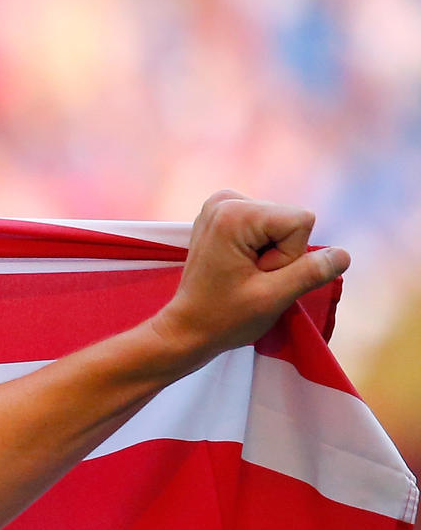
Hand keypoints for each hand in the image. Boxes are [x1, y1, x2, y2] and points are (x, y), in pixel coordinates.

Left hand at [148, 190, 348, 365]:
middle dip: (280, 254)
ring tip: (241, 274)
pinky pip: (269, 228)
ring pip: (283, 226)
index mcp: (235, 213)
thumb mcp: (273, 298)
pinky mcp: (226, 215)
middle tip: (247, 278)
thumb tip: (344, 255)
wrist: (186, 329)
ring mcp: (223, 204)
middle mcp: (227, 200)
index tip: (258, 276)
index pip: (301, 222)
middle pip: (291, 222)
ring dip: (271, 254)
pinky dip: (261, 250)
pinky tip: (238, 266)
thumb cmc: (224, 318)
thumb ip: (310, 273)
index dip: (290, 256)